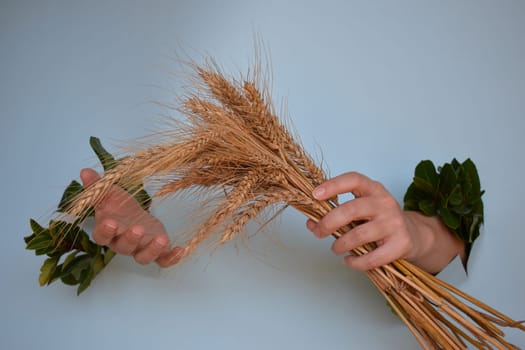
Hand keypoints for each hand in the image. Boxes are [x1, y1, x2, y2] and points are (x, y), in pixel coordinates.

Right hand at [80, 168, 183, 266]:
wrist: (133, 215)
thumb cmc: (118, 206)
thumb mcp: (108, 193)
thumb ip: (97, 186)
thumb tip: (85, 171)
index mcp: (108, 231)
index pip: (102, 236)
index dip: (105, 231)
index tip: (111, 222)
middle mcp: (122, 243)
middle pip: (124, 247)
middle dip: (131, 239)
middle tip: (139, 228)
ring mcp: (140, 249)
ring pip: (143, 257)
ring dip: (152, 250)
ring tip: (162, 239)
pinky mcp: (155, 250)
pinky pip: (162, 260)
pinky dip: (171, 259)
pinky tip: (180, 250)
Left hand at [306, 172, 463, 273]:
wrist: (413, 234)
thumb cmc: (379, 220)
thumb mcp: (360, 210)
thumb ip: (336, 213)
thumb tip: (311, 222)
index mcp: (373, 189)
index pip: (353, 179)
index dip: (333, 185)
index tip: (315, 195)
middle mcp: (385, 202)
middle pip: (351, 209)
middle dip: (329, 222)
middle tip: (318, 232)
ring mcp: (394, 223)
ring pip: (359, 235)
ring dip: (341, 244)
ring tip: (335, 248)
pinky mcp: (400, 244)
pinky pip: (372, 257)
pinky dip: (356, 262)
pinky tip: (349, 260)